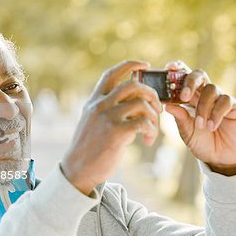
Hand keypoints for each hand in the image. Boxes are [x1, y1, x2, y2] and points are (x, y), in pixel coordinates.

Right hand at [61, 60, 162, 194]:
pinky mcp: (116, 132)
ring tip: (152, 130)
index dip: (130, 65)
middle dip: (152, 94)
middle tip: (158, 108)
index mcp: (93, 101)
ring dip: (154, 116)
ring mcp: (107, 118)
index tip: (145, 65)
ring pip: (141, 103)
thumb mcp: (91, 122)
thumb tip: (133, 104)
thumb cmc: (89, 148)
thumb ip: (106, 110)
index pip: (111, 74)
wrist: (78, 170)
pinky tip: (148, 140)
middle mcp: (99, 105)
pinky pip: (143, 122)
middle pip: (133, 85)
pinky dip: (151, 130)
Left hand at [164, 61, 235, 175]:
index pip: (184, 77)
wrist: (220, 158)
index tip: (169, 68)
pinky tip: (211, 126)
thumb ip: (180, 118)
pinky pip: (225, 101)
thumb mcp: (187, 132)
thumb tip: (168, 106)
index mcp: (190, 98)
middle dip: (190, 82)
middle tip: (184, 97)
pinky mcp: (234, 106)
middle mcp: (204, 94)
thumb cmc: (201, 142)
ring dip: (203, 107)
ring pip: (211, 89)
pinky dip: (216, 113)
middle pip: (198, 75)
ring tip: (200, 125)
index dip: (178, 69)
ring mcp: (220, 99)